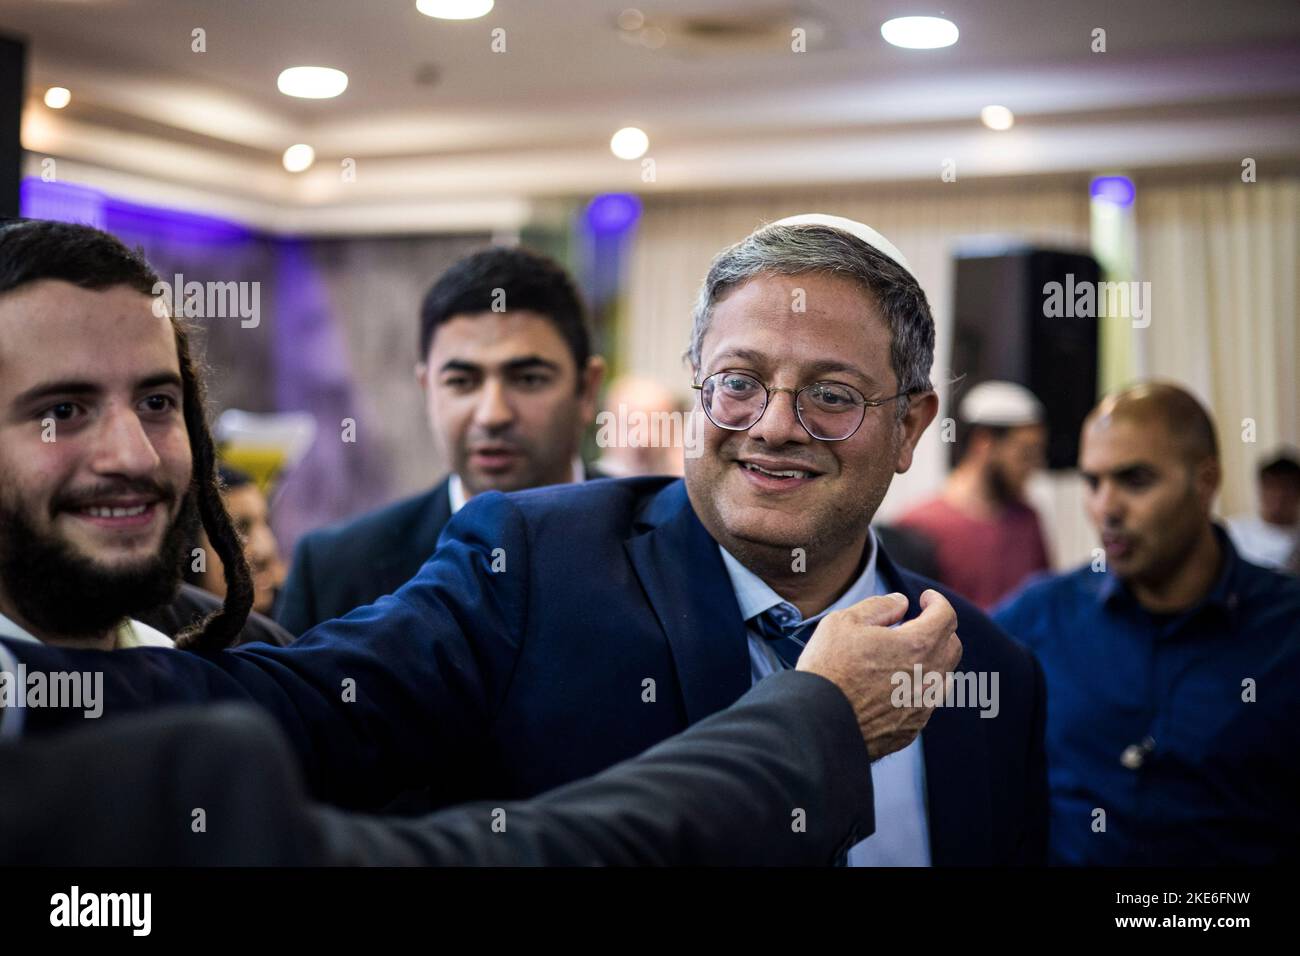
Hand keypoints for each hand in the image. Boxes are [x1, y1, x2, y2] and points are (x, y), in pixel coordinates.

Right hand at [796, 590, 961, 759]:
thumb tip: (901, 602)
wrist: (817, 724)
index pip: (946, 617)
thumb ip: (879, 606)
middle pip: (952, 646)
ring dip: (931, 660)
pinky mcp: (911, 729)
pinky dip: (918, 688)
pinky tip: (894, 685)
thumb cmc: (828, 668)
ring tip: (903, 656)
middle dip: (939, 629)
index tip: (925, 598)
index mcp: (917, 645)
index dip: (937, 602)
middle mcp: (929, 677)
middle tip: (916, 623)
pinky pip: (926, 703)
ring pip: (943, 677)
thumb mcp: (844, 621)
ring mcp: (922, 707)